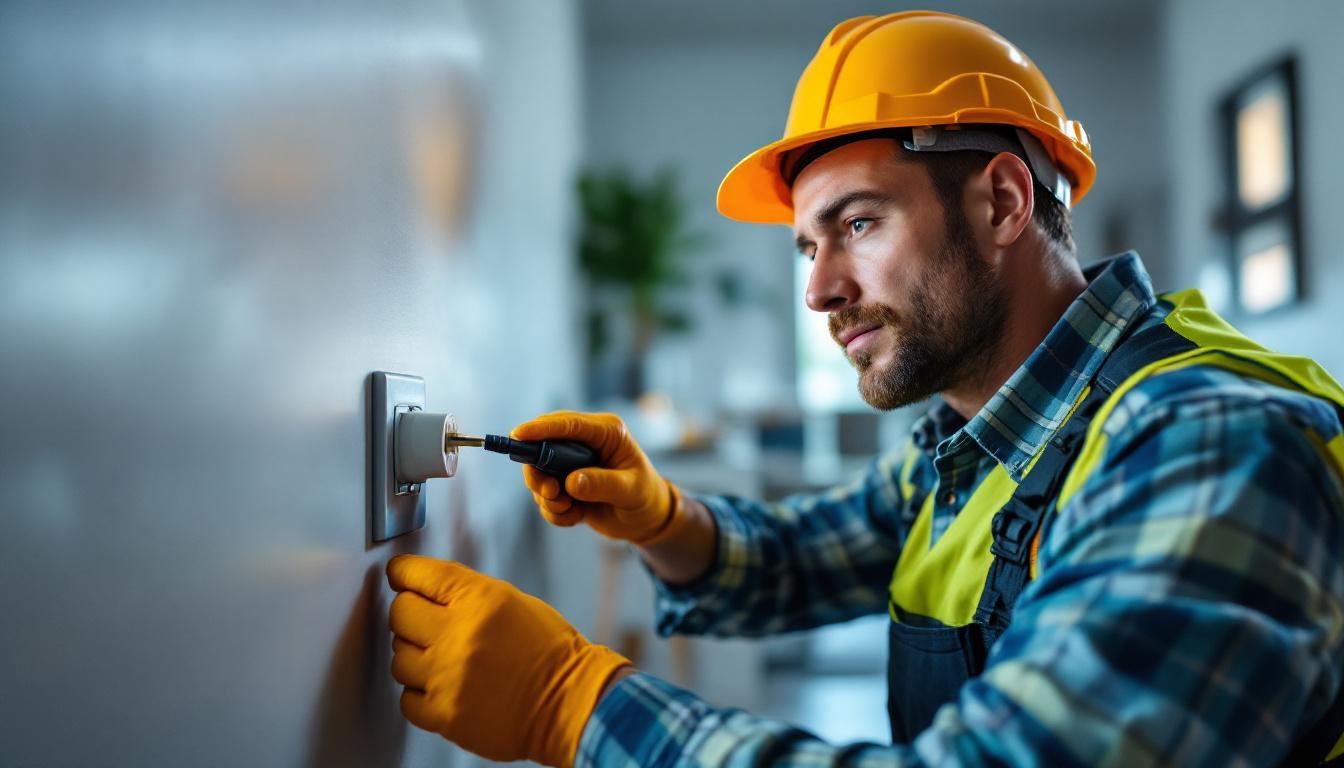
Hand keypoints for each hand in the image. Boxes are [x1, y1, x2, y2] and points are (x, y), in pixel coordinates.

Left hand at [386, 555, 629, 766]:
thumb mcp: (513, 602)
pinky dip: (420, 692)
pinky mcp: (445, 714)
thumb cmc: (550, 653)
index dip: (403, 572)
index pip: (419, 575)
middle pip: (400, 613)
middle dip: (409, 613)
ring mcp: (448, 676)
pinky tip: (442, 685)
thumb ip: (466, 593)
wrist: (571, 703)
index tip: (399, 574)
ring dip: (414, 655)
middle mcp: (459, 635)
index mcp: (480, 600)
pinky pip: (407, 698)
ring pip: (399, 656)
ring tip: (441, 658)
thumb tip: (426, 590)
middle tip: (425, 620)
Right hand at [512, 411, 681, 542]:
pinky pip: (545, 496)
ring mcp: (572, 463)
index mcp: (607, 432)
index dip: (541, 428)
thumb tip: (571, 482)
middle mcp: (586, 443)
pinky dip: (555, 511)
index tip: (518, 435)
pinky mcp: (565, 483)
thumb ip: (603, 485)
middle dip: (539, 473)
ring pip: (540, 474)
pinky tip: (575, 516)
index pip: (569, 424)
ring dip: (548, 498)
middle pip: (543, 446)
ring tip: (570, 510)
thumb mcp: (630, 491)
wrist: (646, 520)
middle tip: (550, 494)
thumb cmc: (645, 498)